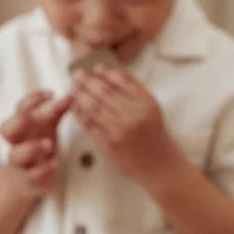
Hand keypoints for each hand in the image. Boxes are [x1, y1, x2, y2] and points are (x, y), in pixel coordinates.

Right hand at [0, 90, 72, 196]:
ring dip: (31, 148)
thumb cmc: (39, 143)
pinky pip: (31, 176)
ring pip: (15, 155)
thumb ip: (58, 108)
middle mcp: (18, 143)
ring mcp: (22, 162)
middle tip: (40, 117)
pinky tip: (54, 164)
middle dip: (20, 121)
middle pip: (7, 129)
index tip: (50, 93)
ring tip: (49, 144)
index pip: (20, 108)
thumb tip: (72, 91)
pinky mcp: (30, 180)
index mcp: (23, 126)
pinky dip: (42, 169)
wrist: (29, 178)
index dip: (32, 99)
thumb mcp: (49, 124)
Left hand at [71, 67, 179, 185]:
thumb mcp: (151, 108)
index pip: (121, 80)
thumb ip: (134, 90)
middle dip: (87, 81)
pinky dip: (80, 113)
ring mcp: (120, 131)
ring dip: (80, 95)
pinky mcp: (109, 145)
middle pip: (104, 92)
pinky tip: (76, 106)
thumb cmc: (153, 134)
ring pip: (93, 107)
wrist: (159, 165)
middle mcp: (134, 115)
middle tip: (77, 75)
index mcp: (146, 103)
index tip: (95, 68)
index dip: (105, 72)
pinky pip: (89, 124)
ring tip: (74, 88)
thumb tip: (107, 72)